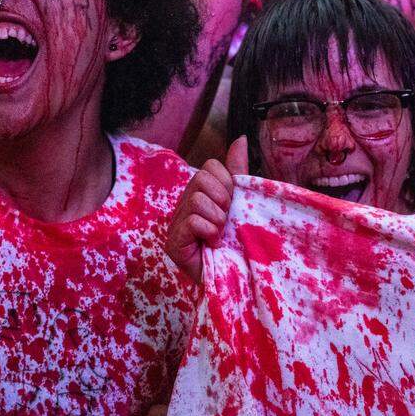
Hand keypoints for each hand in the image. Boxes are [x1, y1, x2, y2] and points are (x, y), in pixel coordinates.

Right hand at [166, 137, 247, 284]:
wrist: (238, 277)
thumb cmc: (239, 242)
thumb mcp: (242, 202)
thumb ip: (238, 171)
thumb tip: (240, 138)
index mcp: (201, 193)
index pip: (210, 167)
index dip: (227, 185)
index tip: (232, 206)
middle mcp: (185, 204)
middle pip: (202, 178)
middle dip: (222, 200)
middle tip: (225, 220)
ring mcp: (176, 223)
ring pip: (197, 199)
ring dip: (217, 219)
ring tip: (219, 234)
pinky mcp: (172, 242)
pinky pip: (192, 220)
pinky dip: (208, 231)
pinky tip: (211, 244)